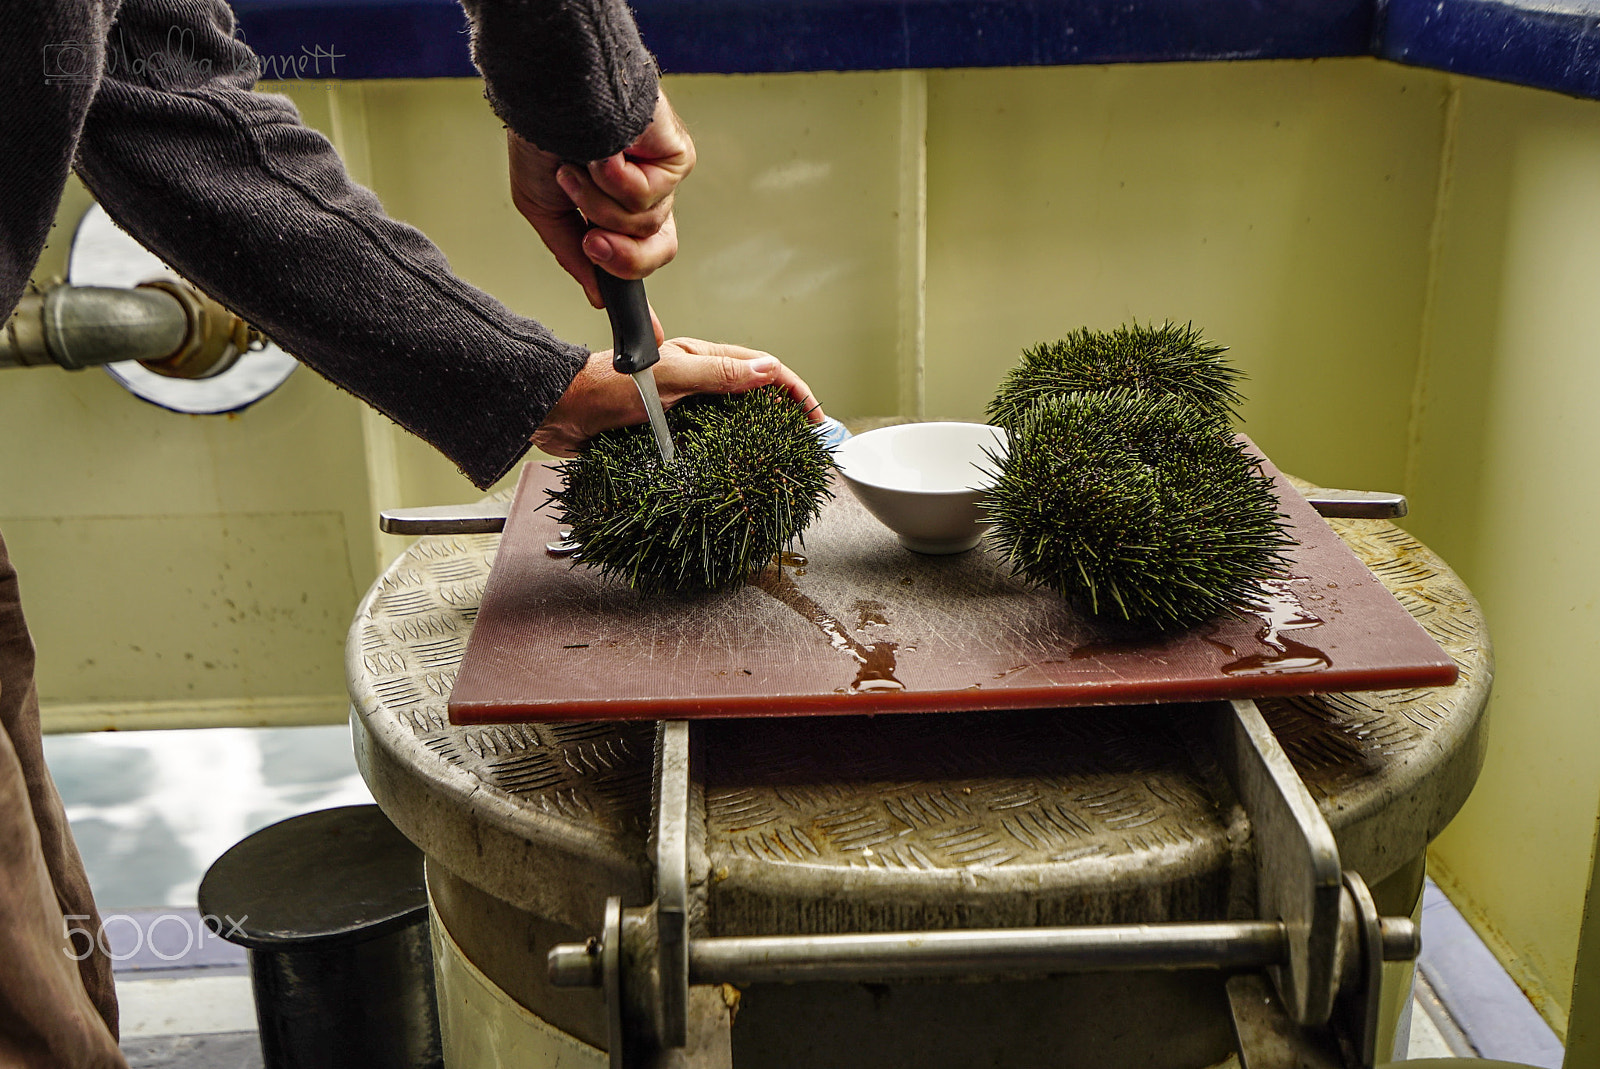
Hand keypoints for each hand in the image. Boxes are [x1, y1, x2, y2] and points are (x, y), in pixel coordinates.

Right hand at [510, 90, 695, 308]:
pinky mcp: (675, 157)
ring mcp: (661, 175)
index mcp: (616, 207)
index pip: (641, 257)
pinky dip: (615, 181)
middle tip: (592, 240)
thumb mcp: (545, 210)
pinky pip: (650, 198)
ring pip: (644, 226)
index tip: (654, 338)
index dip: (644, 295)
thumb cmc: (541, 135)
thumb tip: (598, 298)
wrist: (546, 92)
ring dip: (599, 203)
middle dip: (620, 257)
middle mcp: (644, 194)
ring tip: (579, 169)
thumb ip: (575, 257)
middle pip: (654, 253)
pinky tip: (603, 154)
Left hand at [533, 339, 823, 456]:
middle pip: (754, 392)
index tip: (815, 416)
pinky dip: (730, 450)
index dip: (794, 390)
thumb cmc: (603, 388)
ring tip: (782, 454)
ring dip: (760, 431)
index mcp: (700, 358)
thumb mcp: (667, 378)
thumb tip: (766, 372)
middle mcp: (695, 379)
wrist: (560, 411)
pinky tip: (736, 468)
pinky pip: (709, 438)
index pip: (762, 368)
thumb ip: (716, 374)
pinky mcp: (668, 430)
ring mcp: (682, 405)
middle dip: (786, 411)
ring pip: (734, 416)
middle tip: (808, 438)